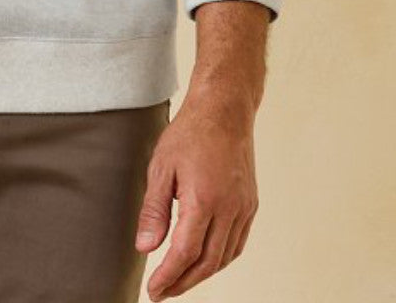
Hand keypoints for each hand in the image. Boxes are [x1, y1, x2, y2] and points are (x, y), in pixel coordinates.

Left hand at [134, 83, 258, 298]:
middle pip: (207, 262)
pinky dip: (220, 258)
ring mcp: (244, 208)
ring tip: (179, 279)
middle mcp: (229, 209)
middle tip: (163, 291)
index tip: (153, 291)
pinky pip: (237, 243)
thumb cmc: (190, 133)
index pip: (185, 253)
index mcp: (204, 200)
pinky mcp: (250, 204)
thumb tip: (145, 248)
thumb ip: (154, 210)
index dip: (168, 277)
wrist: (224, 110)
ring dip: (202, 274)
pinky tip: (204, 259)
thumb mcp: (161, 167)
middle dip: (183, 283)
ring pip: (224, 257)